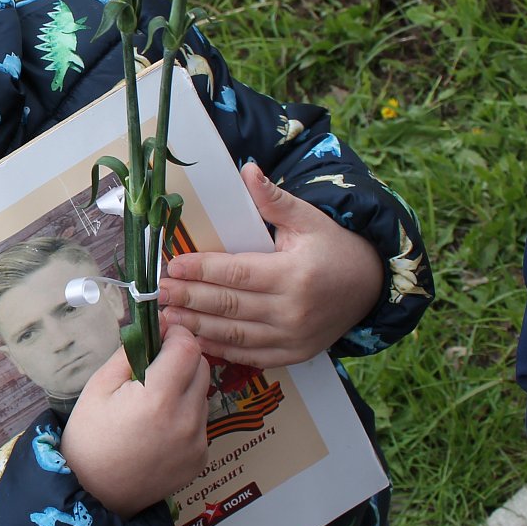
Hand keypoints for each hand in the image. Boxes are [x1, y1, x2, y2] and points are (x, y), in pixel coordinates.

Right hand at [60, 325, 209, 517]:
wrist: (94, 494)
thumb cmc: (89, 437)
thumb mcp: (99, 386)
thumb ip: (129, 353)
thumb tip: (151, 329)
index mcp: (159, 397)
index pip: (188, 347)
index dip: (176, 333)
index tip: (161, 334)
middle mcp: (187, 418)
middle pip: (201, 367)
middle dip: (182, 357)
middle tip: (154, 365)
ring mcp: (198, 441)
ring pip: (203, 394)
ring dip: (185, 387)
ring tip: (153, 401)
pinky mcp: (201, 458)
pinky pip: (200, 421)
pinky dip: (185, 415)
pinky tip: (159, 427)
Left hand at [158, 162, 382, 367]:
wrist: (370, 286)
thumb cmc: (333, 248)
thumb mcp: (309, 219)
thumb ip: (275, 200)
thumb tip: (247, 170)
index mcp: (294, 274)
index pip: (236, 273)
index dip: (202, 270)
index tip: (173, 265)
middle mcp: (293, 310)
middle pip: (229, 306)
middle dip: (189, 298)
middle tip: (157, 293)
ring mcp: (292, 338)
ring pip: (234, 334)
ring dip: (196, 327)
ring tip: (165, 317)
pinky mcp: (293, 355)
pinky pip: (248, 355)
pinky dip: (219, 349)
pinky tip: (193, 340)